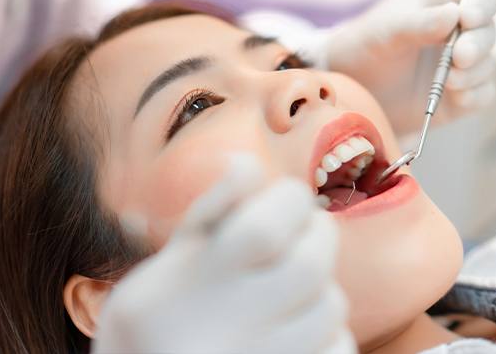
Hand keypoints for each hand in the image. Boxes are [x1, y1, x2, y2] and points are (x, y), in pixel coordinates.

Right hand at [94, 155, 355, 353]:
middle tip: (305, 231)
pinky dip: (328, 329)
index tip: (287, 198)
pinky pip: (338, 349)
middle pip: (310, 265)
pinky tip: (297, 325)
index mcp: (200, 278)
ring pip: (330, 306)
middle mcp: (231, 324)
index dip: (290, 200)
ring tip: (293, 284)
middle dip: (319, 233)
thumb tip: (246, 161)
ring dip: (321, 283)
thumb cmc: (158, 313)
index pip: (266, 229)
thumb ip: (213, 207)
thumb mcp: (174, 255)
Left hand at [327, 0, 495, 134]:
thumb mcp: (387, 31)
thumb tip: (457, 14)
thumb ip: (419, 23)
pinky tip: (455, 97)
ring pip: (487, 64)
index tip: (469, 17)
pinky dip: (473, 96)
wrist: (352, 87)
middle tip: (459, 56)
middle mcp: (459, 28)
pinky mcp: (460, 92)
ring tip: (447, 80)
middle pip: (489, 30)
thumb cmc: (366, 46)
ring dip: (473, 72)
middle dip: (478, 44)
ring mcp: (461, 62)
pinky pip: (483, 94)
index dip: (486, 0)